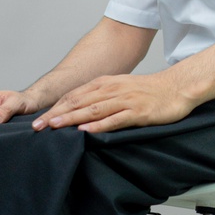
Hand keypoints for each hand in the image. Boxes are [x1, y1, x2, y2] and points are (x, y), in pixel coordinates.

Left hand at [31, 72, 195, 133]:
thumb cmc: (149, 91)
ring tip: (54, 126)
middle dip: (56, 114)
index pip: (73, 96)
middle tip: (37, 126)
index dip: (54, 107)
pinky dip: (98, 125)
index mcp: (105, 84)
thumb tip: (80, 112)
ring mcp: (124, 101)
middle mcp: (111, 90)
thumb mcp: (121, 88)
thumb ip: (101, 97)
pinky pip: (114, 119)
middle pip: (77, 102)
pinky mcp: (137, 112)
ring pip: (92, 110)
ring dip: (71, 118)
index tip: (38, 119)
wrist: (177, 87)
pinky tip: (85, 131)